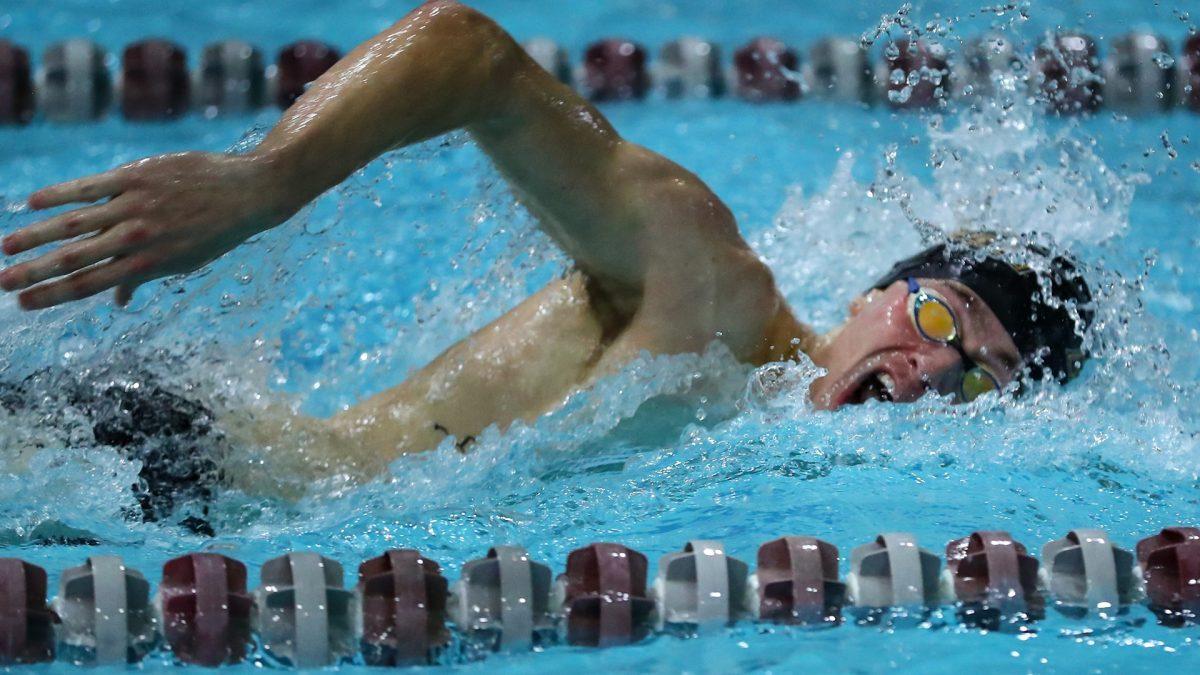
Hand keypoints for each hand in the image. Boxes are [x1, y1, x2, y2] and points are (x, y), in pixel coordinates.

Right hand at [1, 151, 295, 309]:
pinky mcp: (137, 176)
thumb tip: (119, 301)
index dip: (54, 295)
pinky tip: (32, 204)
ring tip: (6, 247)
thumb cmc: (215, 230)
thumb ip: (144, 277)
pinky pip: (90, 187)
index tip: (23, 303)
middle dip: (34, 273)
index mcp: (148, 264)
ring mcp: (136, 206)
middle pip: (75, 259)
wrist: (249, 192)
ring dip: (35, 236)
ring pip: (74, 224)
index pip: (91, 284)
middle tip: (3, 282)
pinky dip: (59, 195)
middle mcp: (138, 238)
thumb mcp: (185, 261)